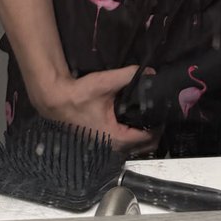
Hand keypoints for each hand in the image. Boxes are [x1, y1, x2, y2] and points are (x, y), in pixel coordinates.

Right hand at [37, 65, 159, 153]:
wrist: (56, 101)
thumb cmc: (79, 95)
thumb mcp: (105, 83)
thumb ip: (129, 76)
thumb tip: (150, 72)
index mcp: (116, 137)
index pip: (148, 138)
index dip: (159, 126)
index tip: (164, 113)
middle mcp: (113, 148)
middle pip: (144, 147)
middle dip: (154, 132)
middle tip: (159, 115)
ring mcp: (106, 148)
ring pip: (133, 148)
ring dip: (143, 136)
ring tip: (149, 117)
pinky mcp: (101, 144)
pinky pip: (124, 145)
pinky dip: (132, 136)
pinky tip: (133, 121)